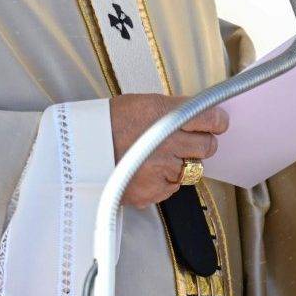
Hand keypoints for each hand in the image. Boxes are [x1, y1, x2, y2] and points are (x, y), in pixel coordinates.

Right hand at [109, 94, 228, 207]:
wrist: (79, 150)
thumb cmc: (108, 123)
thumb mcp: (143, 103)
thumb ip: (173, 111)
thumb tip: (199, 114)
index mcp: (165, 114)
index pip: (212, 118)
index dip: (217, 122)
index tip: (216, 124)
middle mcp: (167, 141)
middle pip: (208, 147)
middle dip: (201, 144)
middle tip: (186, 142)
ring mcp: (162, 169)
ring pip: (192, 169)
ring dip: (181, 164)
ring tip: (159, 157)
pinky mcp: (154, 191)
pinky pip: (173, 187)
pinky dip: (165, 181)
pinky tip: (147, 171)